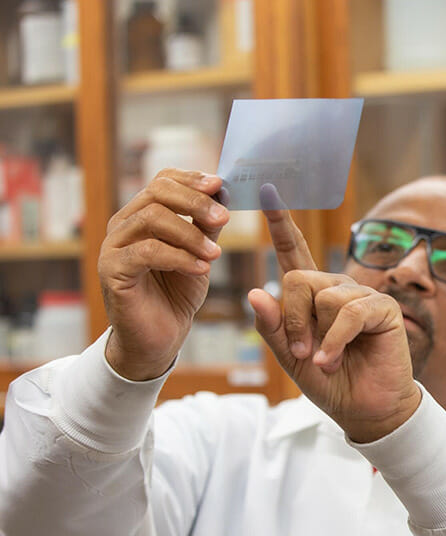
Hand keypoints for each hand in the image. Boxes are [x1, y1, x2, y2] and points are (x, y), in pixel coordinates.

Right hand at [98, 169, 228, 380]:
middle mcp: (124, 224)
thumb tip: (223, 193)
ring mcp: (114, 246)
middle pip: (156, 193)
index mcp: (143, 214)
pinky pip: (146, 252)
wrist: (159, 337)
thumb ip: (207, 225)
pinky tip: (202, 268)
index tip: (220, 185)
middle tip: (224, 218)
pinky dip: (179, 257)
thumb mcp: (199, 253)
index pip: (163, 181)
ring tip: (216, 254)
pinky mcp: (112, 270)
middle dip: (195, 202)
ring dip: (191, 234)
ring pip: (151, 219)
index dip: (192, 179)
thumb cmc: (177, 292)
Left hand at [248, 185, 420, 441]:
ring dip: (317, 337)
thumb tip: (255, 291)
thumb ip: (272, 327)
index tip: (266, 189)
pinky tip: (333, 360)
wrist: (365, 409)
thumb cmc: (330, 382)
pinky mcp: (382, 309)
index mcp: (312, 295)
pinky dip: (335, 342)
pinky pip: (347, 313)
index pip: (294, 251)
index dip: (280, 222)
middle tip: (300, 352)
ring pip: (323, 297)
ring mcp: (361, 296)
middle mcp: (336, 289)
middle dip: (292, 320)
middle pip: (298, 279)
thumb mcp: (289, 357)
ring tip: (324, 361)